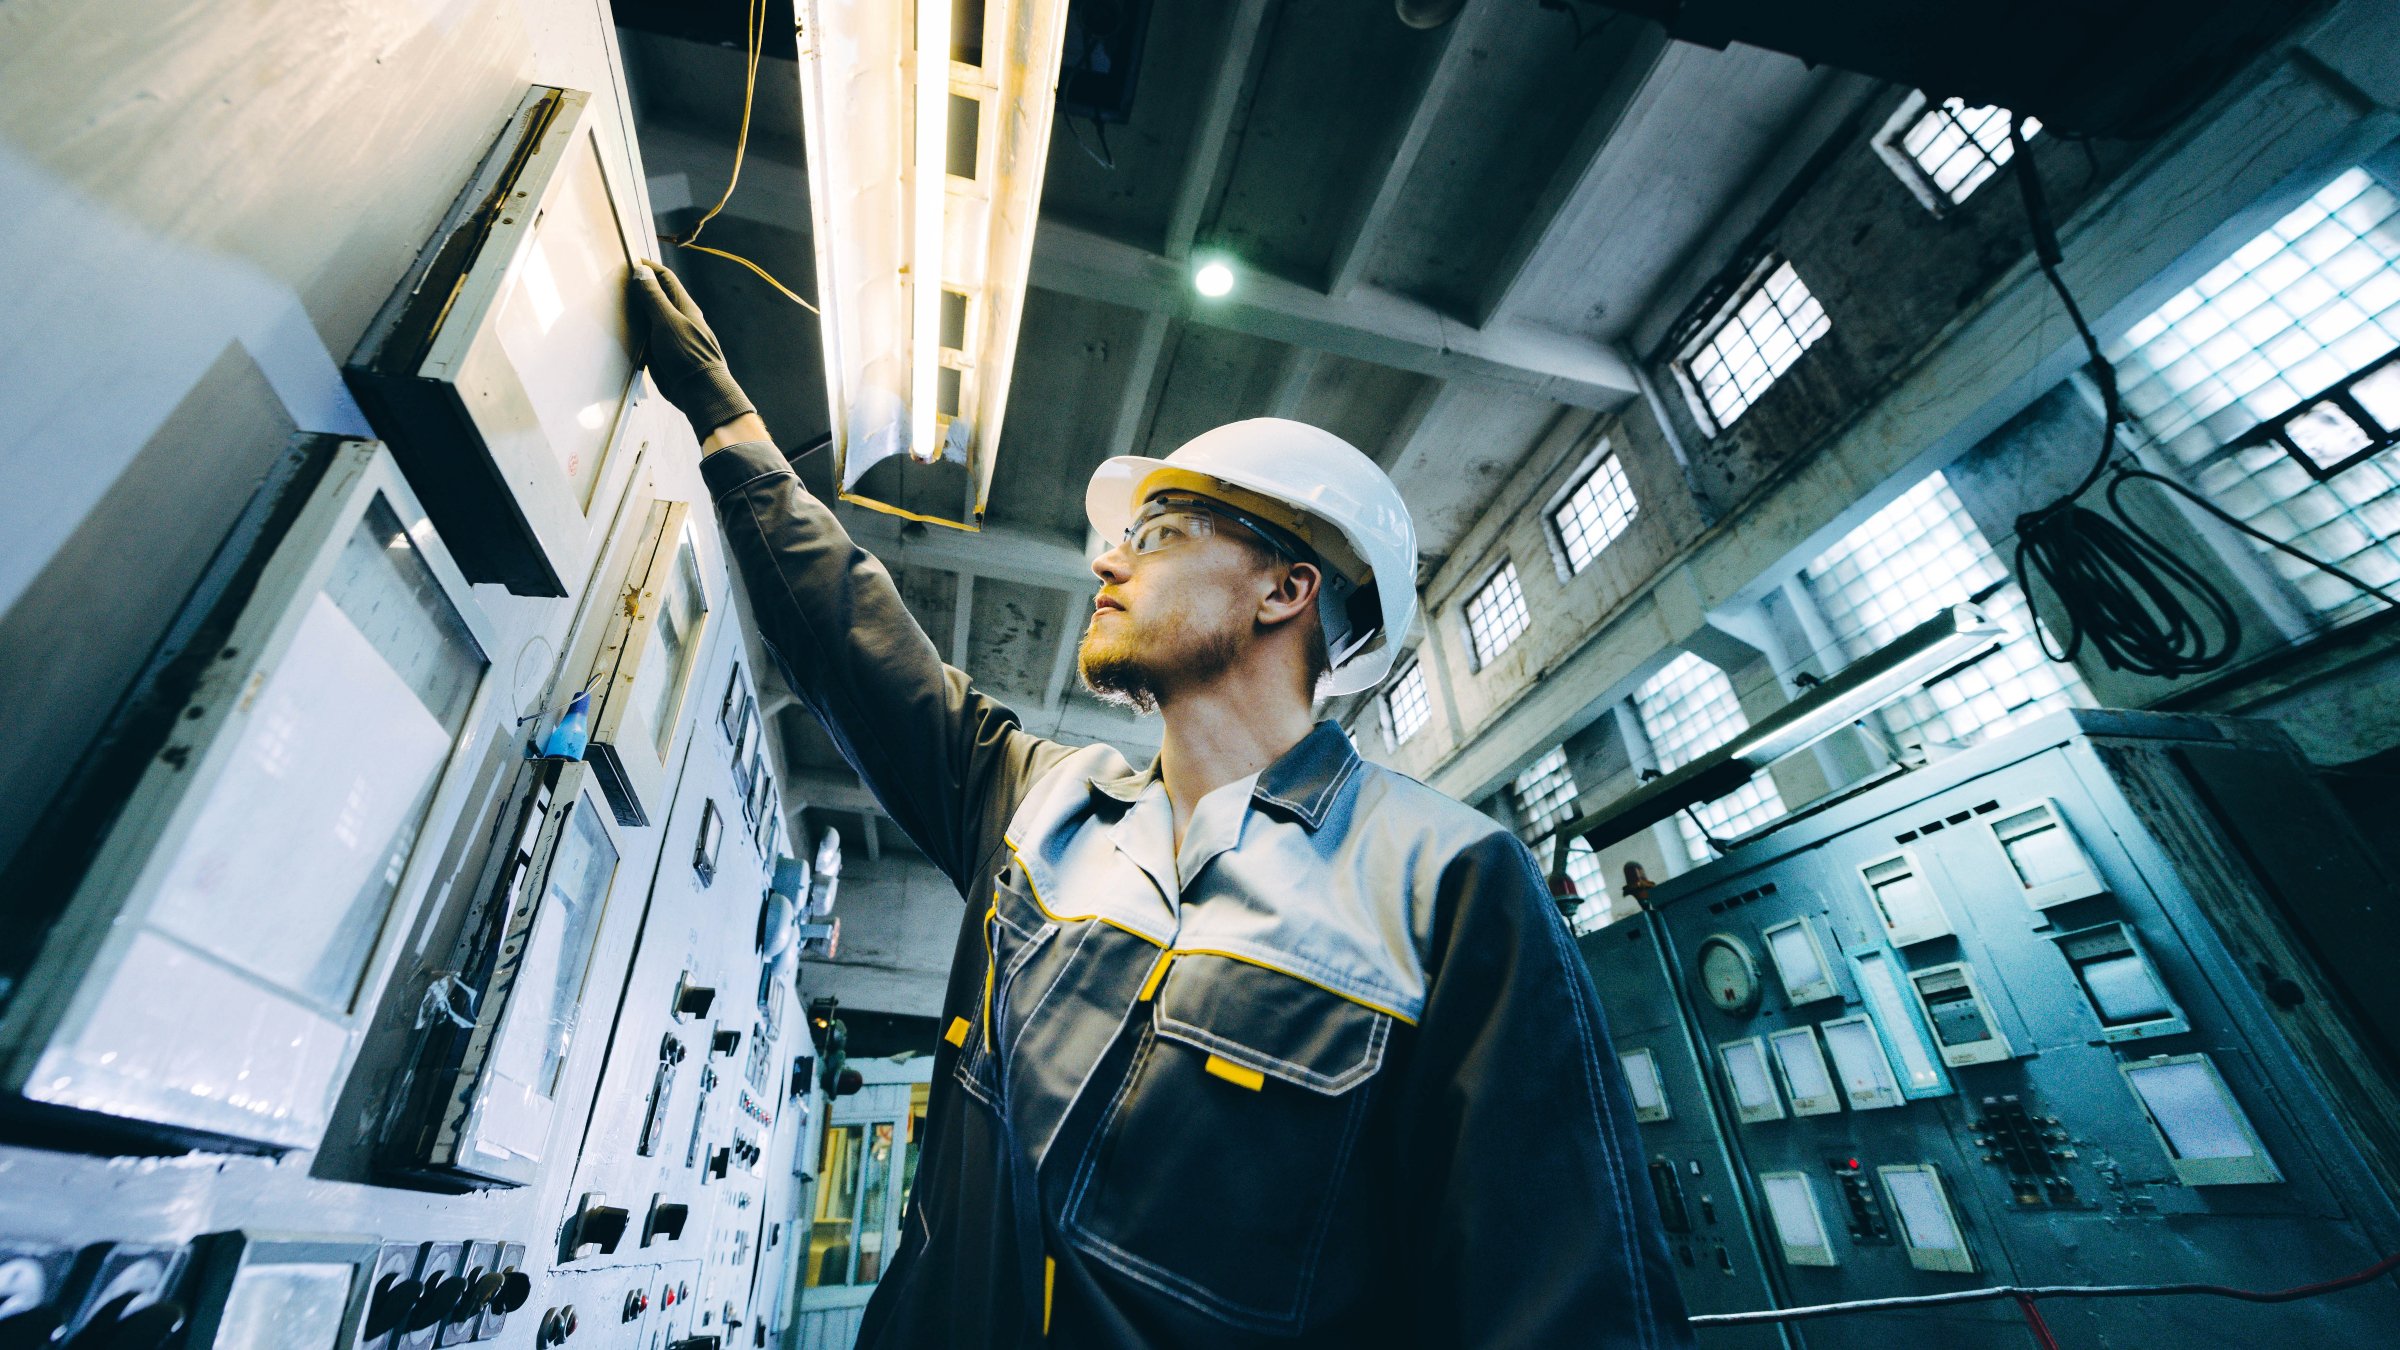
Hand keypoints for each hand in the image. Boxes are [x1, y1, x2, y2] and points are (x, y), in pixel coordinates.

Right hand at [630, 261, 757, 439]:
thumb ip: (653, 298)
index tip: (627, 261)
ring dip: (631, 311)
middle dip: (635, 288)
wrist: (699, 392)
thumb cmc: (689, 356)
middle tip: (613, 282)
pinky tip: (618, 330)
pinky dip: (632, 332)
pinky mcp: (661, 353)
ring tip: (610, 304)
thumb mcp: (667, 322)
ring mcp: (668, 336)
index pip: (664, 278)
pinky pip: (644, 338)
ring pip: (647, 317)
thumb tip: (641, 272)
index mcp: (683, 306)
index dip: (647, 267)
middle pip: (654, 296)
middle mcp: (676, 318)